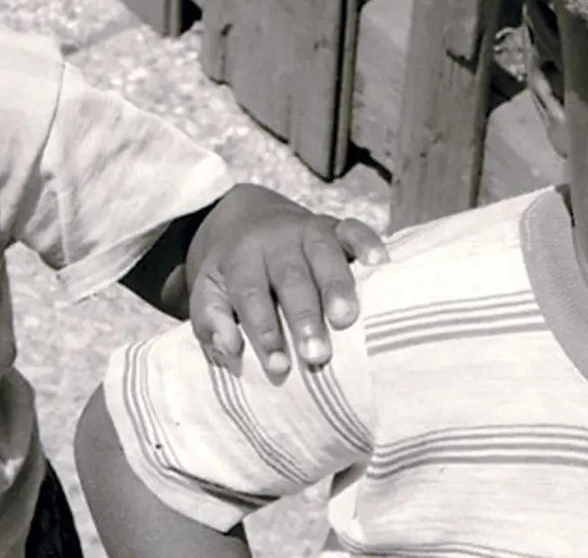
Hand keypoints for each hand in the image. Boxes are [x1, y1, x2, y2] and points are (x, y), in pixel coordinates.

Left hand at [189, 204, 384, 373]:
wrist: (246, 220)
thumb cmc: (232, 273)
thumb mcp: (207, 294)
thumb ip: (211, 321)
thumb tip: (229, 347)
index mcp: (240, 258)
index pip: (251, 295)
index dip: (265, 332)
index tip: (278, 367)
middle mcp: (275, 240)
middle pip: (290, 277)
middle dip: (304, 316)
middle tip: (316, 354)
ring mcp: (307, 229)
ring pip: (324, 253)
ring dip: (337, 287)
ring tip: (346, 319)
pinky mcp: (335, 225)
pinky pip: (353, 229)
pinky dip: (367, 243)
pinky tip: (380, 264)